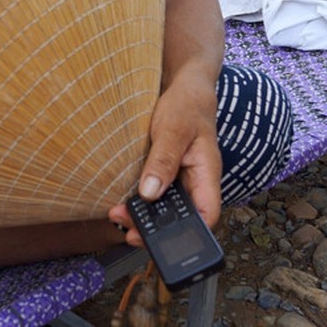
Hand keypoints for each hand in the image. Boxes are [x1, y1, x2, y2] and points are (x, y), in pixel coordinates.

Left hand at [107, 71, 221, 246]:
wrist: (183, 88)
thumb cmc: (187, 105)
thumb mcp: (174, 129)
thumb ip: (164, 160)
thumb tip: (150, 192)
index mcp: (207, 175)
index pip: (207, 215)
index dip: (189, 233)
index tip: (161, 239)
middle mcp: (195, 183)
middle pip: (181, 218)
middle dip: (154, 228)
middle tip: (127, 229)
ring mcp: (180, 180)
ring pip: (164, 209)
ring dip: (143, 216)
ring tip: (118, 214)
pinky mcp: (164, 175)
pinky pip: (154, 195)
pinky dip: (138, 201)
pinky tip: (122, 202)